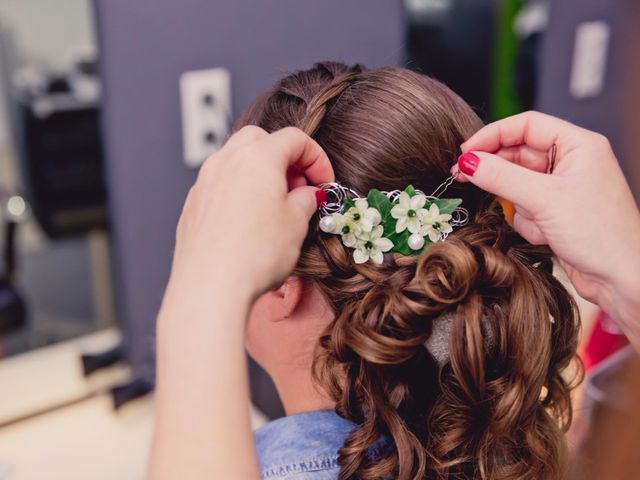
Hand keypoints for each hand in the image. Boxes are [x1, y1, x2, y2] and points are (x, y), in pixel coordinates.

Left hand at [170, 126, 333, 300]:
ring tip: (276, 206)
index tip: (324, 182)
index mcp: (257, 157)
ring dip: (260, 173)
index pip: (295, 139)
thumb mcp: (296, 224)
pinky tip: (251, 220)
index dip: (317, 158)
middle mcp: (226, 161)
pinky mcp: (193, 205)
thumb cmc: (254, 254)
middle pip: (261, 140)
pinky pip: (221, 184)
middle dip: (285, 158)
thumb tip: (306, 195)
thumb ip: (305, 200)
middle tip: (299, 187)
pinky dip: (240, 191)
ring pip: (236, 160)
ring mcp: (205, 182)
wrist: (209, 286)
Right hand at [452, 111, 639, 331]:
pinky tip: (545, 234)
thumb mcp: (544, 199)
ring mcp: (563, 188)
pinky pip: (524, 207)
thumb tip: (468, 162)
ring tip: (535, 221)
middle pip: (518, 154)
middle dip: (497, 170)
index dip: (492, 134)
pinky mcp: (556, 211)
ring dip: (518, 204)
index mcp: (579, 145)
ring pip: (517, 183)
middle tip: (465, 176)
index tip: (465, 150)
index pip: (526, 125)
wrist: (621, 278)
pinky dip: (527, 221)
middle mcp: (571, 162)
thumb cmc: (601, 234)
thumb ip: (501, 177)